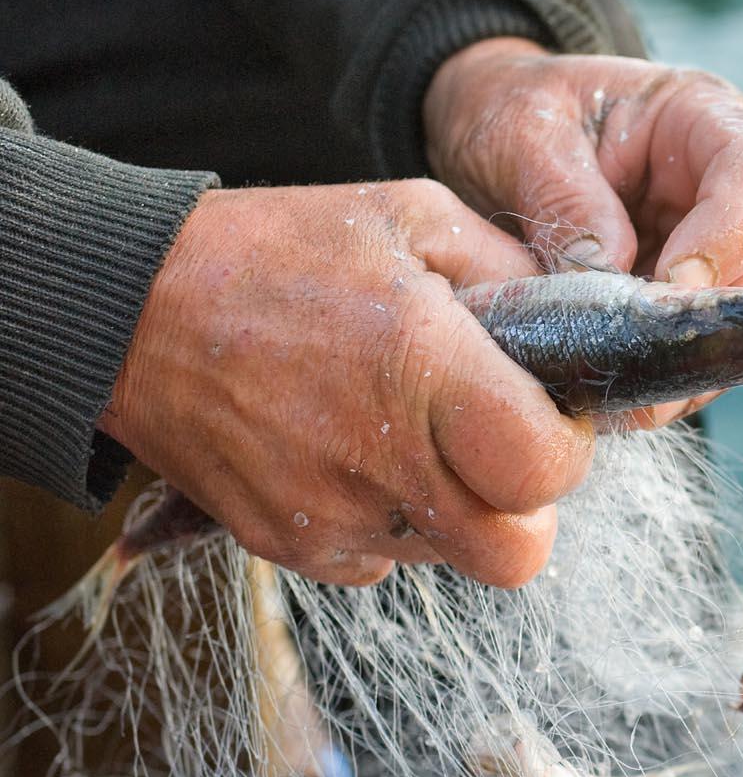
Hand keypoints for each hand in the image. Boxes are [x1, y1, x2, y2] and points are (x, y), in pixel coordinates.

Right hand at [98, 181, 595, 587]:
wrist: (125, 307)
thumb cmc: (273, 251)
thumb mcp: (409, 216)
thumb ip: (512, 270)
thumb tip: (583, 319)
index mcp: (424, 371)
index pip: (548, 473)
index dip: (567, 449)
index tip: (546, 415)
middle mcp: (382, 459)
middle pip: (515, 553)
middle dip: (525, 506)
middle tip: (499, 447)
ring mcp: (330, 515)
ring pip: (451, 558)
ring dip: (457, 510)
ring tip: (414, 432)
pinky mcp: (287, 545)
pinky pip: (379, 561)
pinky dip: (389, 519)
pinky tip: (356, 451)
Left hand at [422, 38, 742, 423]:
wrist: (485, 135)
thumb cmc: (510, 110)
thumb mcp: (523, 133)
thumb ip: (566, 200)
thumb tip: (604, 280)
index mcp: (700, 118)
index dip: (729, 236)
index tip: (672, 286)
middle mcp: (723, 187)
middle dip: (719, 318)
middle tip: (655, 361)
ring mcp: (710, 248)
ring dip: (696, 363)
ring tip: (634, 394)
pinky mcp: (681, 300)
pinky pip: (697, 349)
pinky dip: (667, 380)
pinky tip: (622, 400)